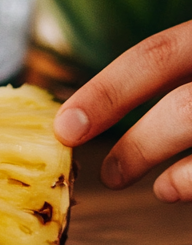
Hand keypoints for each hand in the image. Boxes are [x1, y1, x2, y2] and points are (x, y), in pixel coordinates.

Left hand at [54, 20, 191, 201]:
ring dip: (183, 176)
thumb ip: (177, 67)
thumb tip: (93, 111)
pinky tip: (181, 189)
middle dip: (139, 145)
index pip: (155, 55)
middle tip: (107, 174)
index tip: (65, 126)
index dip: (106, 92)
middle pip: (186, 107)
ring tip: (156, 188)